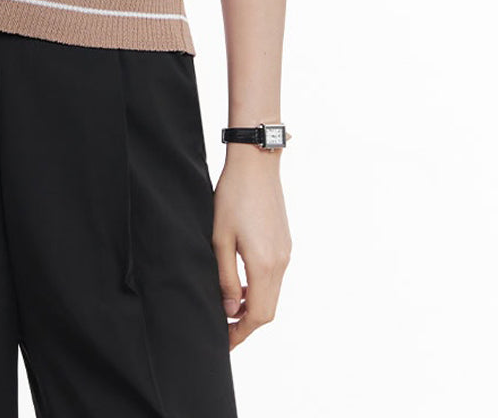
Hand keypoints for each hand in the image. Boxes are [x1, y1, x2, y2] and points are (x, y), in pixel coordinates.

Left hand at [211, 147, 291, 349]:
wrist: (256, 163)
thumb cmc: (232, 196)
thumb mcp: (220, 238)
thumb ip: (225, 278)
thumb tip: (230, 311)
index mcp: (265, 264)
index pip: (258, 315)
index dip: (241, 333)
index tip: (224, 342)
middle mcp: (281, 262)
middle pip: (268, 309)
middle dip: (246, 323)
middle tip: (223, 329)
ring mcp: (285, 252)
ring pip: (272, 293)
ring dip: (252, 305)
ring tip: (228, 306)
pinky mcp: (284, 242)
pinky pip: (274, 276)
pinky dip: (259, 287)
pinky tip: (240, 281)